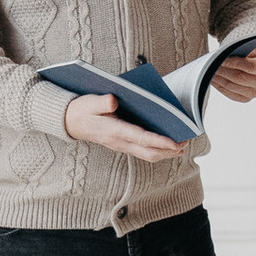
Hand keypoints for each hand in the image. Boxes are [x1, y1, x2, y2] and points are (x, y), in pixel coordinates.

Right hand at [63, 90, 193, 161]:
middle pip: (149, 153)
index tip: (176, 142)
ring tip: (181, 145)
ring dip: (165, 153)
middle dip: (169, 150)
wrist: (70, 122)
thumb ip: (102, 101)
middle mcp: (120, 142)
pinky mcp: (122, 144)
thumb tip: (114, 100)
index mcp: (115, 131)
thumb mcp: (90, 102)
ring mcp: (122, 145)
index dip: (160, 142)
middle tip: (185, 143)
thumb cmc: (82, 110)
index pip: (142, 139)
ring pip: (147, 155)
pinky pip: (143, 151)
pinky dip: (157, 150)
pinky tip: (166, 144)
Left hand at [210, 43, 255, 101]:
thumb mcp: (253, 47)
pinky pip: (230, 94)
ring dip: (219, 79)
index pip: (249, 66)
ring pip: (232, 86)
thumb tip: (224, 55)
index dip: (233, 63)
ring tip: (207, 71)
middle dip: (223, 71)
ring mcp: (255, 93)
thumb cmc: (255, 54)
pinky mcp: (247, 99)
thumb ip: (242, 49)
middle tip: (210, 65)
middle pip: (239, 78)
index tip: (219, 59)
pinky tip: (212, 79)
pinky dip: (219, 86)